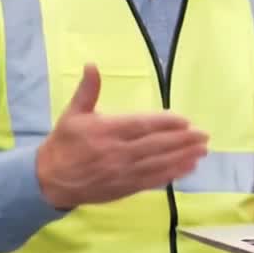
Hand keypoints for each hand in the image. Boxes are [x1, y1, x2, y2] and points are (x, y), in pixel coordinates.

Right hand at [36, 63, 209, 208]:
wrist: (50, 181)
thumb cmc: (64, 143)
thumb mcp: (73, 114)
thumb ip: (87, 91)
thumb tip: (92, 65)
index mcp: (106, 131)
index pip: (141, 126)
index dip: (165, 124)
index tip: (185, 121)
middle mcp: (117, 153)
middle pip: (155, 146)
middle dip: (182, 141)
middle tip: (204, 135)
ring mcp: (122, 172)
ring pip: (158, 164)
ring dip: (183, 157)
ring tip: (202, 151)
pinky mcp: (125, 188)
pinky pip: (153, 181)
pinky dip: (172, 174)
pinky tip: (188, 168)